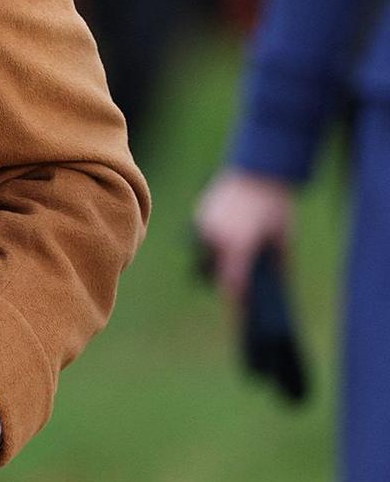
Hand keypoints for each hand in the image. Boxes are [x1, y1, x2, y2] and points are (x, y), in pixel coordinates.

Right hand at [195, 167, 294, 304]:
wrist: (260, 173)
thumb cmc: (276, 208)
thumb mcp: (282, 241)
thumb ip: (276, 267)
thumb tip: (275, 288)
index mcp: (237, 245)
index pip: (232, 284)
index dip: (238, 299)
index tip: (243, 308)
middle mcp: (215, 237)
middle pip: (211, 273)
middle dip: (222, 280)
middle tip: (238, 284)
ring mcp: (203, 225)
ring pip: (202, 256)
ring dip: (213, 262)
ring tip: (232, 259)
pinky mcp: (199, 215)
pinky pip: (201, 239)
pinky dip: (212, 243)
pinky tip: (228, 238)